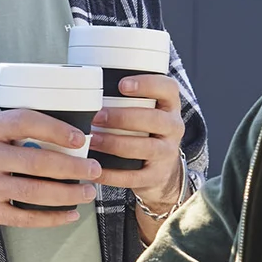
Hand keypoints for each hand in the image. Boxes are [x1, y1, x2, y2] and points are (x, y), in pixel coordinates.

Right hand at [0, 109, 104, 230]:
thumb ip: (11, 132)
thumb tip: (61, 136)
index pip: (26, 122)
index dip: (56, 129)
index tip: (80, 138)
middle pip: (38, 161)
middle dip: (73, 167)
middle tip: (94, 169)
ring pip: (35, 192)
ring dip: (67, 193)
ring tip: (87, 192)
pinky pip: (25, 217)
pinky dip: (51, 217)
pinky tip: (69, 214)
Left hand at [91, 74, 188, 206]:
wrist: (162, 169)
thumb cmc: (144, 131)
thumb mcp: (145, 110)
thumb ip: (126, 99)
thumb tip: (88, 86)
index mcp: (170, 106)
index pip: (168, 88)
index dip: (147, 85)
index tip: (122, 85)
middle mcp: (173, 127)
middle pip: (154, 119)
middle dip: (122, 117)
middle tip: (97, 117)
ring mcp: (167, 152)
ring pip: (145, 147)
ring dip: (115, 143)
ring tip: (92, 140)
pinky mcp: (157, 175)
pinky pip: (134, 176)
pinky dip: (112, 174)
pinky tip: (95, 169)